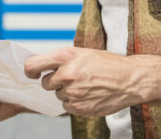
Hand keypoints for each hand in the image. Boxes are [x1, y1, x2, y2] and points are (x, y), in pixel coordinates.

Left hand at [24, 46, 146, 116]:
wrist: (130, 80)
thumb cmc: (108, 64)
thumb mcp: (83, 53)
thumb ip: (62, 60)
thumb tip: (42, 67)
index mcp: (65, 56)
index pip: (33, 65)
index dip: (30, 71)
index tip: (34, 74)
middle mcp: (66, 74)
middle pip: (46, 83)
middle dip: (56, 82)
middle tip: (74, 77)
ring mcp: (72, 93)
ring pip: (58, 95)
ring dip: (68, 92)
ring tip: (87, 85)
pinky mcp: (79, 108)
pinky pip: (67, 106)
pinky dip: (76, 102)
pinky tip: (90, 95)